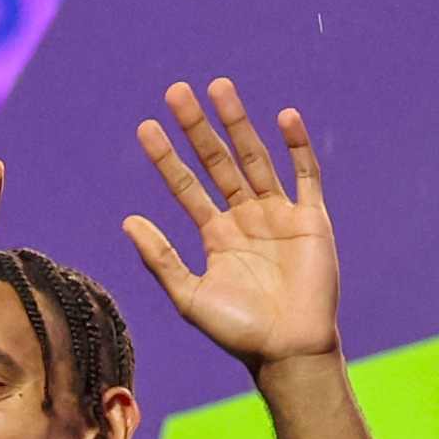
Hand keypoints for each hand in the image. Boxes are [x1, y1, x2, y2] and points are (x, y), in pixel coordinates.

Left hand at [117, 81, 341, 367]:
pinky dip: (297, 146)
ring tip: (220, 88)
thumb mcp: (189, 296)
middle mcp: (246, 219)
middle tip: (177, 91)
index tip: (146, 127)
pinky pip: (306, 174)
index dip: (166, 158)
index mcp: (217, 235)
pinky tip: (283, 117)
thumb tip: (127, 220)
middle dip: (198, 128)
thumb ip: (160, 258)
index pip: (186, 186)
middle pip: (218, 162)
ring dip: (238, 123)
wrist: (288, 350)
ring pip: (255, 158)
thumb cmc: (239, 331)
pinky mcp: (311, 219)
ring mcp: (279, 215)